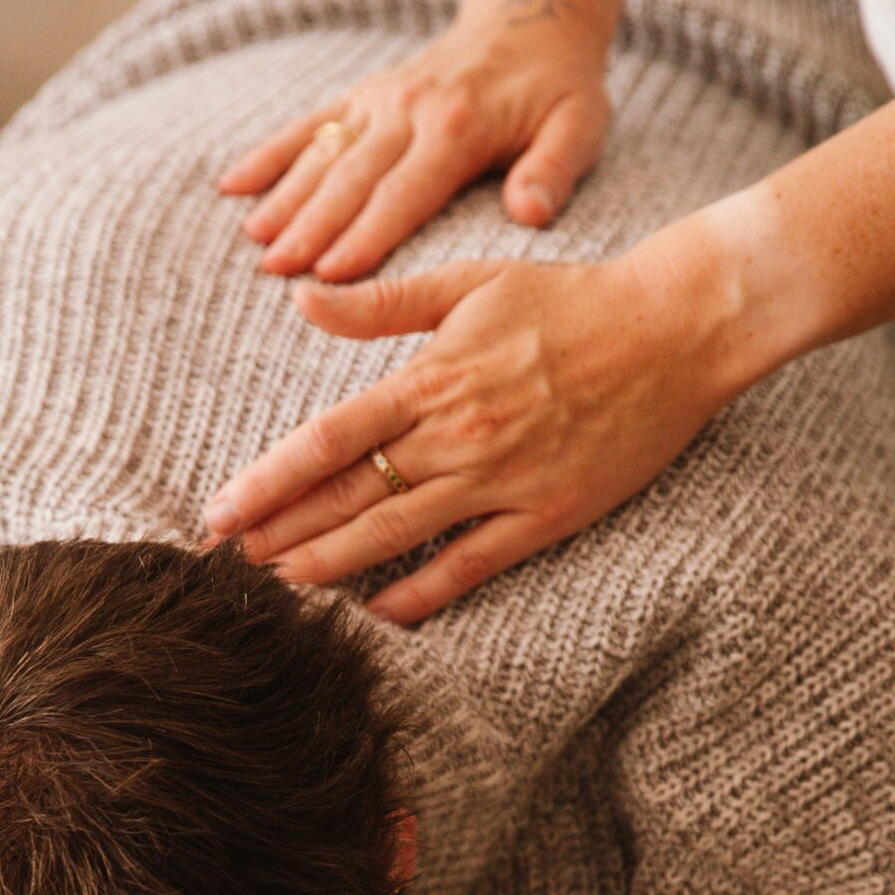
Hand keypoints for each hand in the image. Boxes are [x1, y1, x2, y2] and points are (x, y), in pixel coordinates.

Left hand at [203, 220, 748, 625]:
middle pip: (348, 496)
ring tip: (278, 585)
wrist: (674, 328)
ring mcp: (502, 482)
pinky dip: (418, 595)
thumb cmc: (569, 299)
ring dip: (329, 567)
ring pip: (396, 537)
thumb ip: (381, 303)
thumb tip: (301, 299)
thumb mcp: (469, 282)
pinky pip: (468, 568)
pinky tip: (374, 613)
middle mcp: (458, 436)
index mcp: (432, 379)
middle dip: (280, 532)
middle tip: (224, 562)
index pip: (328, 440)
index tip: (220, 510)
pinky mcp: (545, 516)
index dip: (267, 481)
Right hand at [218, 2, 610, 284]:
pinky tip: (231, 186)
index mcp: (457, 129)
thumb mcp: (580, 126)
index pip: (403, 193)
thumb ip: (553, 170)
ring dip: (285, 197)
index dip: (366, 235)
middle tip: (276, 271)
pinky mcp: (363, 94)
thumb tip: (529, 214)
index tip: (332, 275)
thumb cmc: (560, 88)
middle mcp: (409, 110)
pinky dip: (269, 154)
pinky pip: (308, 125)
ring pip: (323, 153)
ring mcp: (380, 99)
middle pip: (352, 178)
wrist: (533, 16)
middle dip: (312, 226)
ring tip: (253, 242)